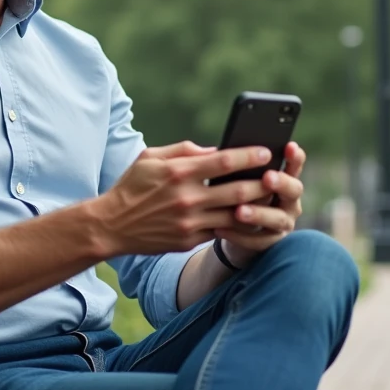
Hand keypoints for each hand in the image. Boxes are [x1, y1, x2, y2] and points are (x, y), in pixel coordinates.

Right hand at [90, 141, 280, 257]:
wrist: (112, 225)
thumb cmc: (132, 186)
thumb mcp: (151, 157)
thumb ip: (184, 150)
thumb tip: (216, 150)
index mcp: (178, 172)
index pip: (223, 161)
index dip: (249, 155)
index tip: (266, 151)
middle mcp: (187, 198)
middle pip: (237, 190)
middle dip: (262, 182)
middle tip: (277, 175)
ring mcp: (190, 222)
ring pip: (235, 215)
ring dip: (256, 206)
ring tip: (270, 197)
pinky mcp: (190, 240)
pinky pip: (222, 231)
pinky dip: (238, 224)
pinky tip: (251, 217)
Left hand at [217, 142, 305, 266]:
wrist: (228, 227)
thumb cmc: (231, 192)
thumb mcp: (230, 176)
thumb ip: (229, 164)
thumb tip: (215, 151)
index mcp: (283, 178)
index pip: (294, 165)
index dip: (294, 157)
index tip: (289, 146)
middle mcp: (288, 200)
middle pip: (293, 190)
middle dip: (281, 183)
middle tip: (267, 177)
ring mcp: (282, 222)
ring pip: (277, 218)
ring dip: (259, 214)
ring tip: (238, 211)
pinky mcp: (270, 242)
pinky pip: (258, 241)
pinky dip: (240, 236)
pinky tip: (221, 229)